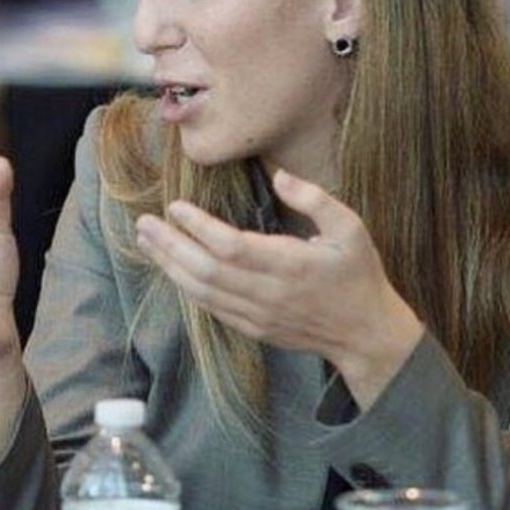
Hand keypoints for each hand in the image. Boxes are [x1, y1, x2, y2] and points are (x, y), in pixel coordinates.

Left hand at [134, 169, 422, 408]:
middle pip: (205, 270)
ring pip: (203, 292)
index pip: (230, 246)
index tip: (176, 207)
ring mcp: (258, 315)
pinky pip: (212, 309)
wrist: (365, 333)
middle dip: (170, 246)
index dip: (198, 227)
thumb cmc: (358, 275)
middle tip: (144, 224)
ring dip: (171, 267)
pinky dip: (188, 289)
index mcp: (289, 264)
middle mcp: (268, 293)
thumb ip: (315, 199)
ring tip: (148, 243)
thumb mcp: (350, 228)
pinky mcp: (254, 329)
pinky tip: (174, 270)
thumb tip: (280, 177)